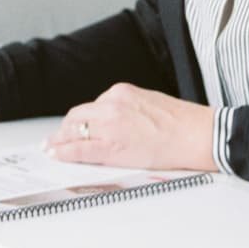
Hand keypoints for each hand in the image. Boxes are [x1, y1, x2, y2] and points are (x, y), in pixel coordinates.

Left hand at [44, 83, 219, 171]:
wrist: (197, 135)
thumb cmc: (182, 123)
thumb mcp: (149, 103)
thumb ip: (128, 108)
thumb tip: (117, 120)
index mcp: (121, 92)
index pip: (92, 106)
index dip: (81, 120)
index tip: (74, 126)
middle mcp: (111, 104)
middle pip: (77, 116)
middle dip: (65, 129)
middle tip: (56, 139)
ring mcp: (110, 124)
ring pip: (74, 131)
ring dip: (60, 140)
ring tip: (51, 149)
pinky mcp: (111, 145)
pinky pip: (80, 148)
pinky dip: (64, 152)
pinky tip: (56, 155)